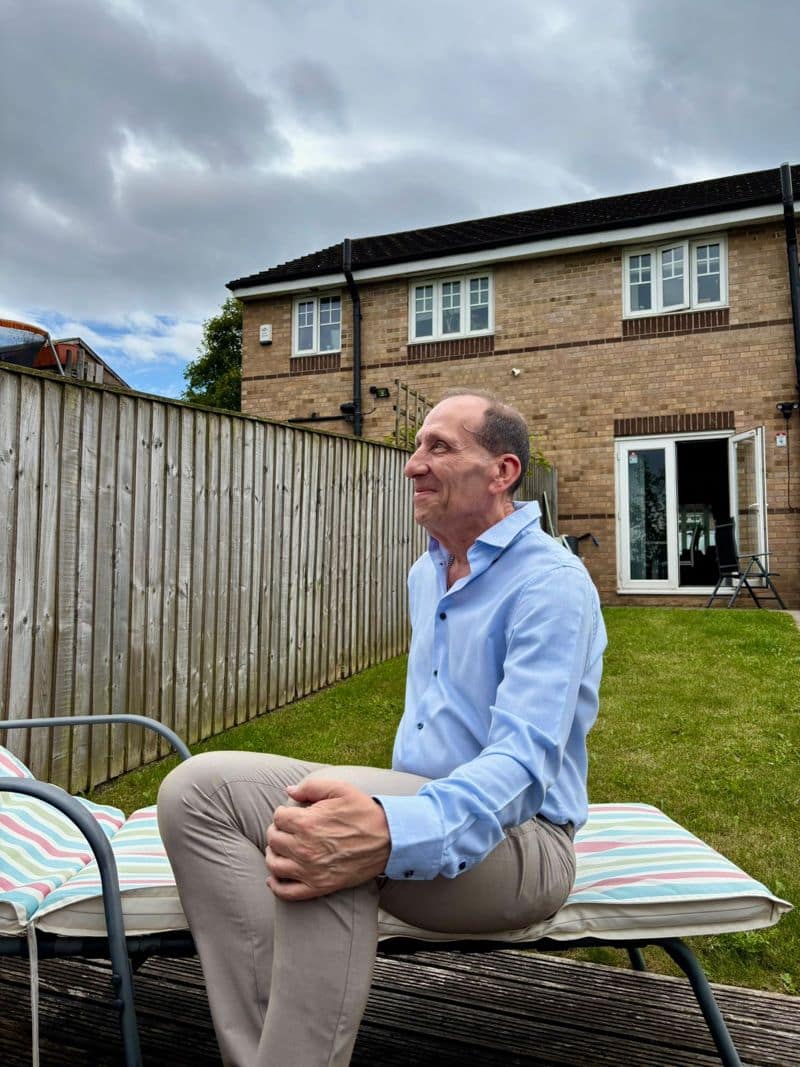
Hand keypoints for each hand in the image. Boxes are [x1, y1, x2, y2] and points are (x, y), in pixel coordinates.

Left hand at [266, 778, 390, 901]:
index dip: (283, 813)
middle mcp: (304, 848)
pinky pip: (287, 892)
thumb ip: (311, 787)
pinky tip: (275, 878)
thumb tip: (288, 790)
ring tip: (279, 849)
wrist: (387, 839)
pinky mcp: (318, 886)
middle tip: (286, 829)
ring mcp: (310, 870)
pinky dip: (276, 886)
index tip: (291, 814)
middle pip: (273, 839)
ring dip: (272, 855)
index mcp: (307, 822)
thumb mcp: (340, 789)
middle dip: (277, 831)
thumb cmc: (363, 812)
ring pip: (274, 865)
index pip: (278, 817)